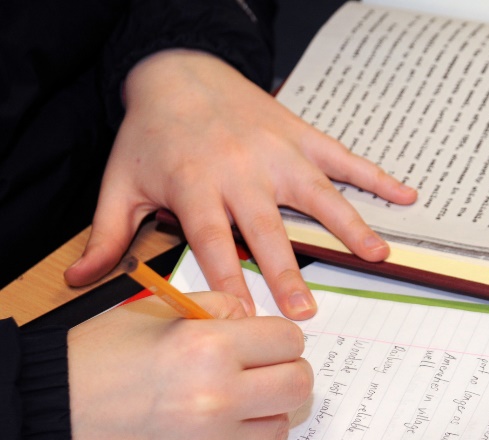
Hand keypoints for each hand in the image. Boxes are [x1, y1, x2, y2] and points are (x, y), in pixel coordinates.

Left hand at [64, 49, 416, 318]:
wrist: (179, 71)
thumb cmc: (152, 134)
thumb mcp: (121, 183)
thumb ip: (107, 234)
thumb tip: (80, 281)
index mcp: (196, 185)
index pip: (213, 241)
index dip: (228, 279)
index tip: (246, 317)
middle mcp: (241, 170)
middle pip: (267, 227)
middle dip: (287, 271)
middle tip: (306, 311)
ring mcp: (278, 152)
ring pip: (318, 194)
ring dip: (350, 226)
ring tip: (378, 256)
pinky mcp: (302, 137)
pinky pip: (345, 158)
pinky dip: (377, 177)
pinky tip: (405, 197)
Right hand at [67, 292, 311, 439]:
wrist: (47, 417)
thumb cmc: (98, 359)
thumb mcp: (157, 314)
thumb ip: (217, 309)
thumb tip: (258, 320)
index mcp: (208, 346)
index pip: (290, 340)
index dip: (279, 339)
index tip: (266, 344)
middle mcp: (217, 397)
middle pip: (298, 385)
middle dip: (285, 373)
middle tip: (262, 372)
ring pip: (279, 426)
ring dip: (263, 412)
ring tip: (230, 402)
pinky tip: (206, 429)